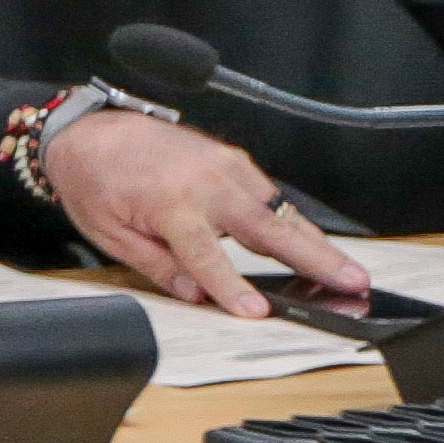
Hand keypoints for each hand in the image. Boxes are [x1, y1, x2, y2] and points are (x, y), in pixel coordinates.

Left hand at [43, 111, 364, 318]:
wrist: (91, 131)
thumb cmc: (96, 181)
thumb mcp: (110, 234)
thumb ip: (157, 266)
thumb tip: (196, 294)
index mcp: (170, 203)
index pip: (207, 255)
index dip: (232, 286)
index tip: (257, 311)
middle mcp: (205, 182)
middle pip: (268, 228)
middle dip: (315, 259)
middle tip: (352, 283)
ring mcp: (225, 166)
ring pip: (279, 210)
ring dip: (316, 242)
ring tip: (348, 272)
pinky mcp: (233, 159)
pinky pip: (269, 194)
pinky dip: (293, 219)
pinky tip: (313, 243)